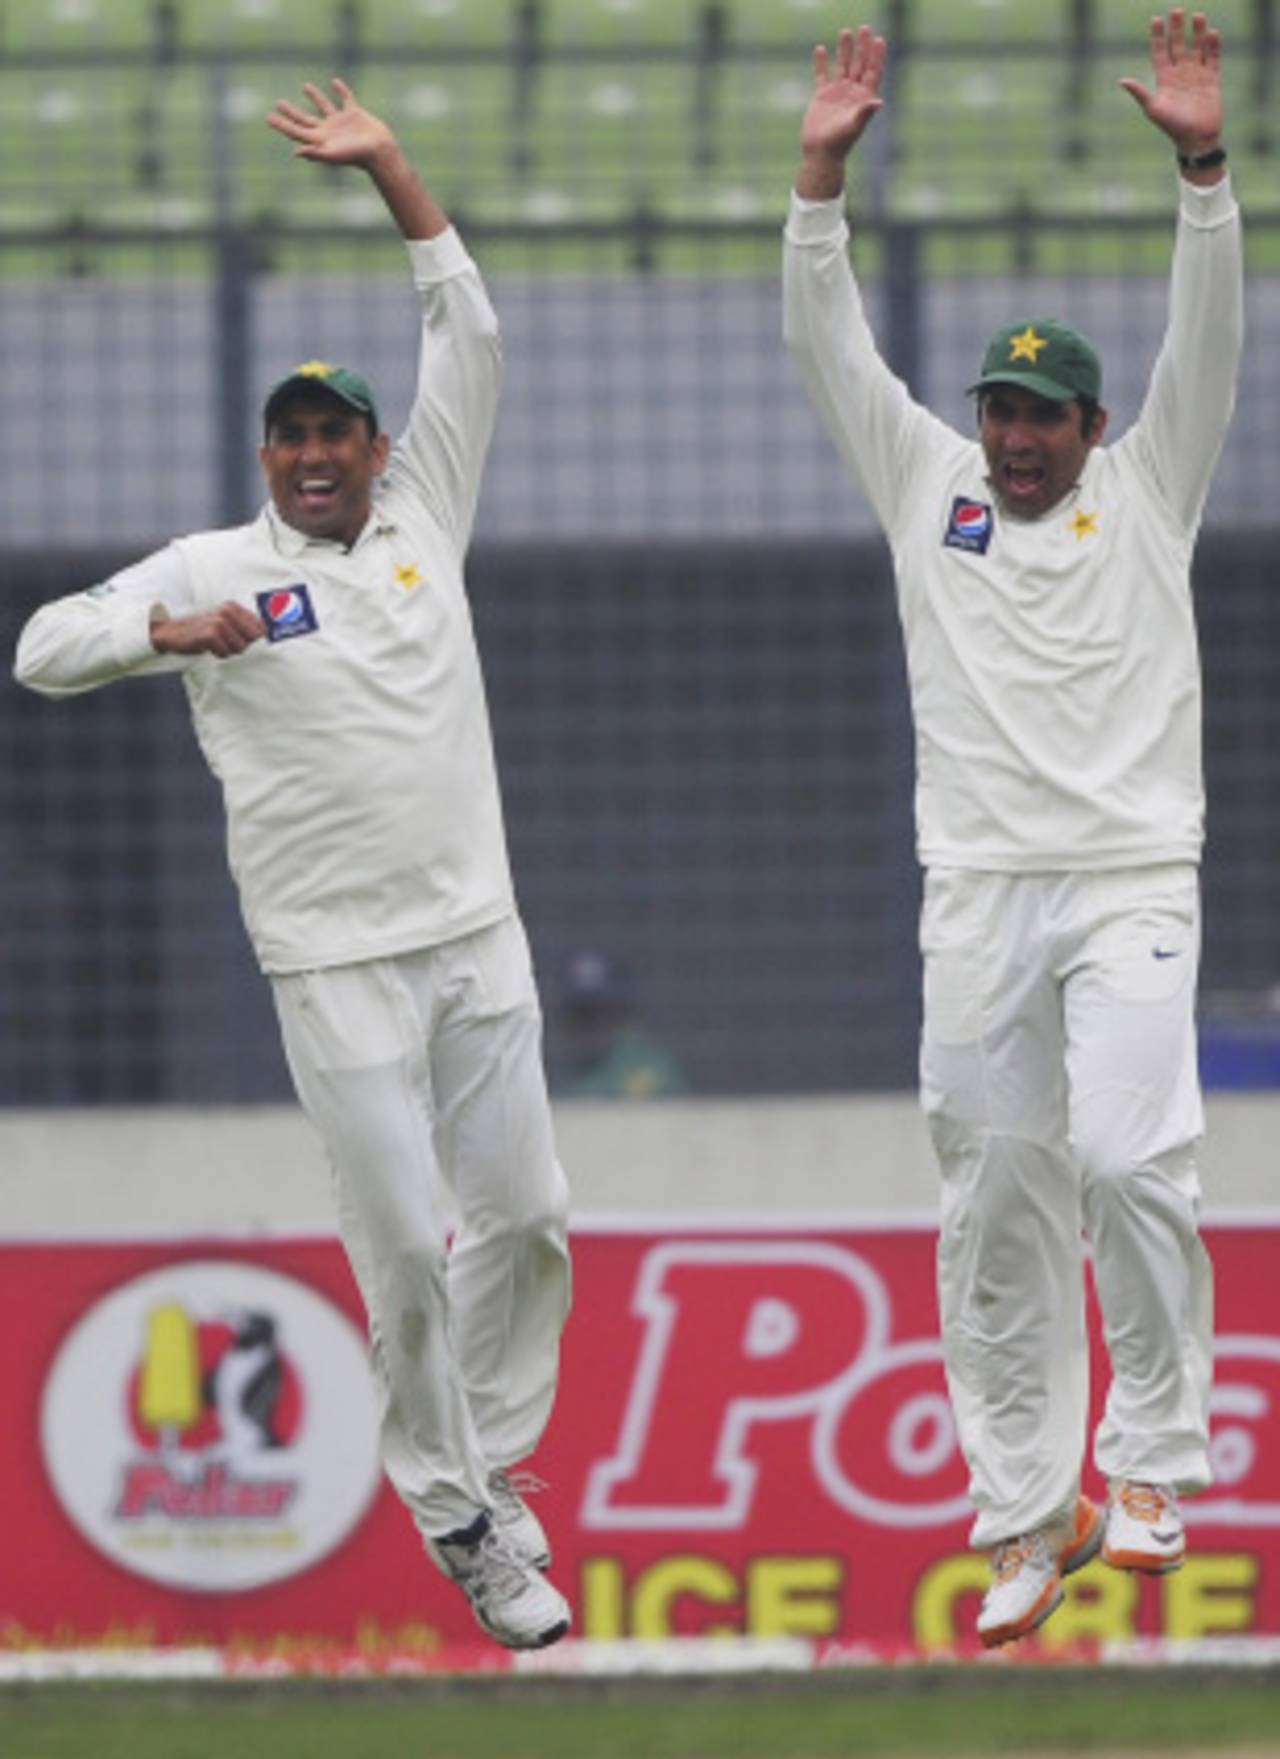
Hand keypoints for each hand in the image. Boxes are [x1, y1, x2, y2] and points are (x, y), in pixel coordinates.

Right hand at [150, 603, 265, 658]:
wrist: (170, 632)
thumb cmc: (200, 631)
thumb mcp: (223, 624)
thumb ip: (244, 628)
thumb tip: (266, 638)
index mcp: (234, 607)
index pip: (261, 628)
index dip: (254, 640)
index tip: (241, 641)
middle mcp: (228, 611)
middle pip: (253, 639)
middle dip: (242, 646)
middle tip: (225, 643)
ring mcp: (219, 621)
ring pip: (240, 647)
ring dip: (228, 651)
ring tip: (215, 644)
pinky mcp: (210, 633)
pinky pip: (225, 652)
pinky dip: (218, 654)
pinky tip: (208, 647)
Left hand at [266, 78, 396, 169]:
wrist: (380, 152)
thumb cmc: (356, 156)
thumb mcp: (333, 155)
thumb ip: (314, 153)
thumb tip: (296, 152)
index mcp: (320, 140)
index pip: (296, 131)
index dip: (282, 124)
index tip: (268, 117)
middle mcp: (328, 130)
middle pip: (305, 119)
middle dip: (291, 112)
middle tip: (278, 103)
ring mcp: (341, 122)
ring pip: (324, 106)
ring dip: (315, 97)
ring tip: (305, 86)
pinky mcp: (355, 114)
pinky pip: (346, 99)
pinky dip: (341, 90)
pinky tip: (335, 82)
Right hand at [798, 24, 886, 187]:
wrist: (820, 154)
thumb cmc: (839, 144)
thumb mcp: (853, 127)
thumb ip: (865, 113)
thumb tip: (878, 102)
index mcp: (863, 98)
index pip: (873, 72)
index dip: (877, 56)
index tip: (879, 40)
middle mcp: (852, 93)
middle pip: (860, 64)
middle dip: (862, 47)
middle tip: (864, 28)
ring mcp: (837, 93)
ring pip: (842, 66)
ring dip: (844, 49)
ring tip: (845, 31)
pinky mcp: (821, 96)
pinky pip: (822, 75)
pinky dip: (821, 62)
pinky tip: (820, 49)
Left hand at [1120, 8, 1222, 154]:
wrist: (1195, 139)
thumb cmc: (1172, 127)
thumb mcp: (1153, 109)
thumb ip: (1140, 93)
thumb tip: (1122, 80)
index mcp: (1164, 80)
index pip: (1160, 52)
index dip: (1158, 36)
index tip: (1156, 19)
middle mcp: (1180, 74)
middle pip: (1178, 45)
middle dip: (1177, 29)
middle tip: (1176, 10)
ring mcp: (1196, 75)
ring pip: (1197, 48)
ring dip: (1197, 32)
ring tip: (1197, 16)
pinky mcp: (1212, 79)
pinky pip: (1213, 58)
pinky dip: (1213, 46)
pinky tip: (1212, 33)